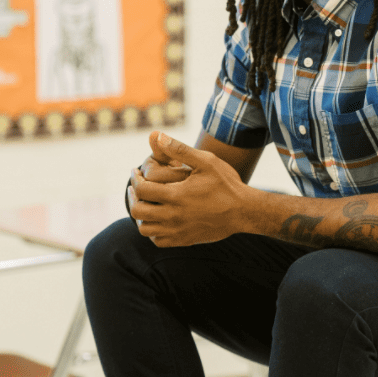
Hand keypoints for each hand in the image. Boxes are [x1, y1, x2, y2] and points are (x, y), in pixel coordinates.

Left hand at [128, 131, 248, 245]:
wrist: (244, 211)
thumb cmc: (226, 184)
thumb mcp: (205, 161)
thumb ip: (179, 149)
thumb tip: (157, 135)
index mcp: (176, 195)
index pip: (141, 190)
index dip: (135, 179)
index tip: (136, 172)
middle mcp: (173, 216)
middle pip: (138, 211)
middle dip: (133, 196)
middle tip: (136, 187)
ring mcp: (178, 230)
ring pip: (144, 229)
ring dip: (140, 216)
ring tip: (145, 203)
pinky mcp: (184, 240)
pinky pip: (158, 241)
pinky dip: (152, 231)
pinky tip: (158, 219)